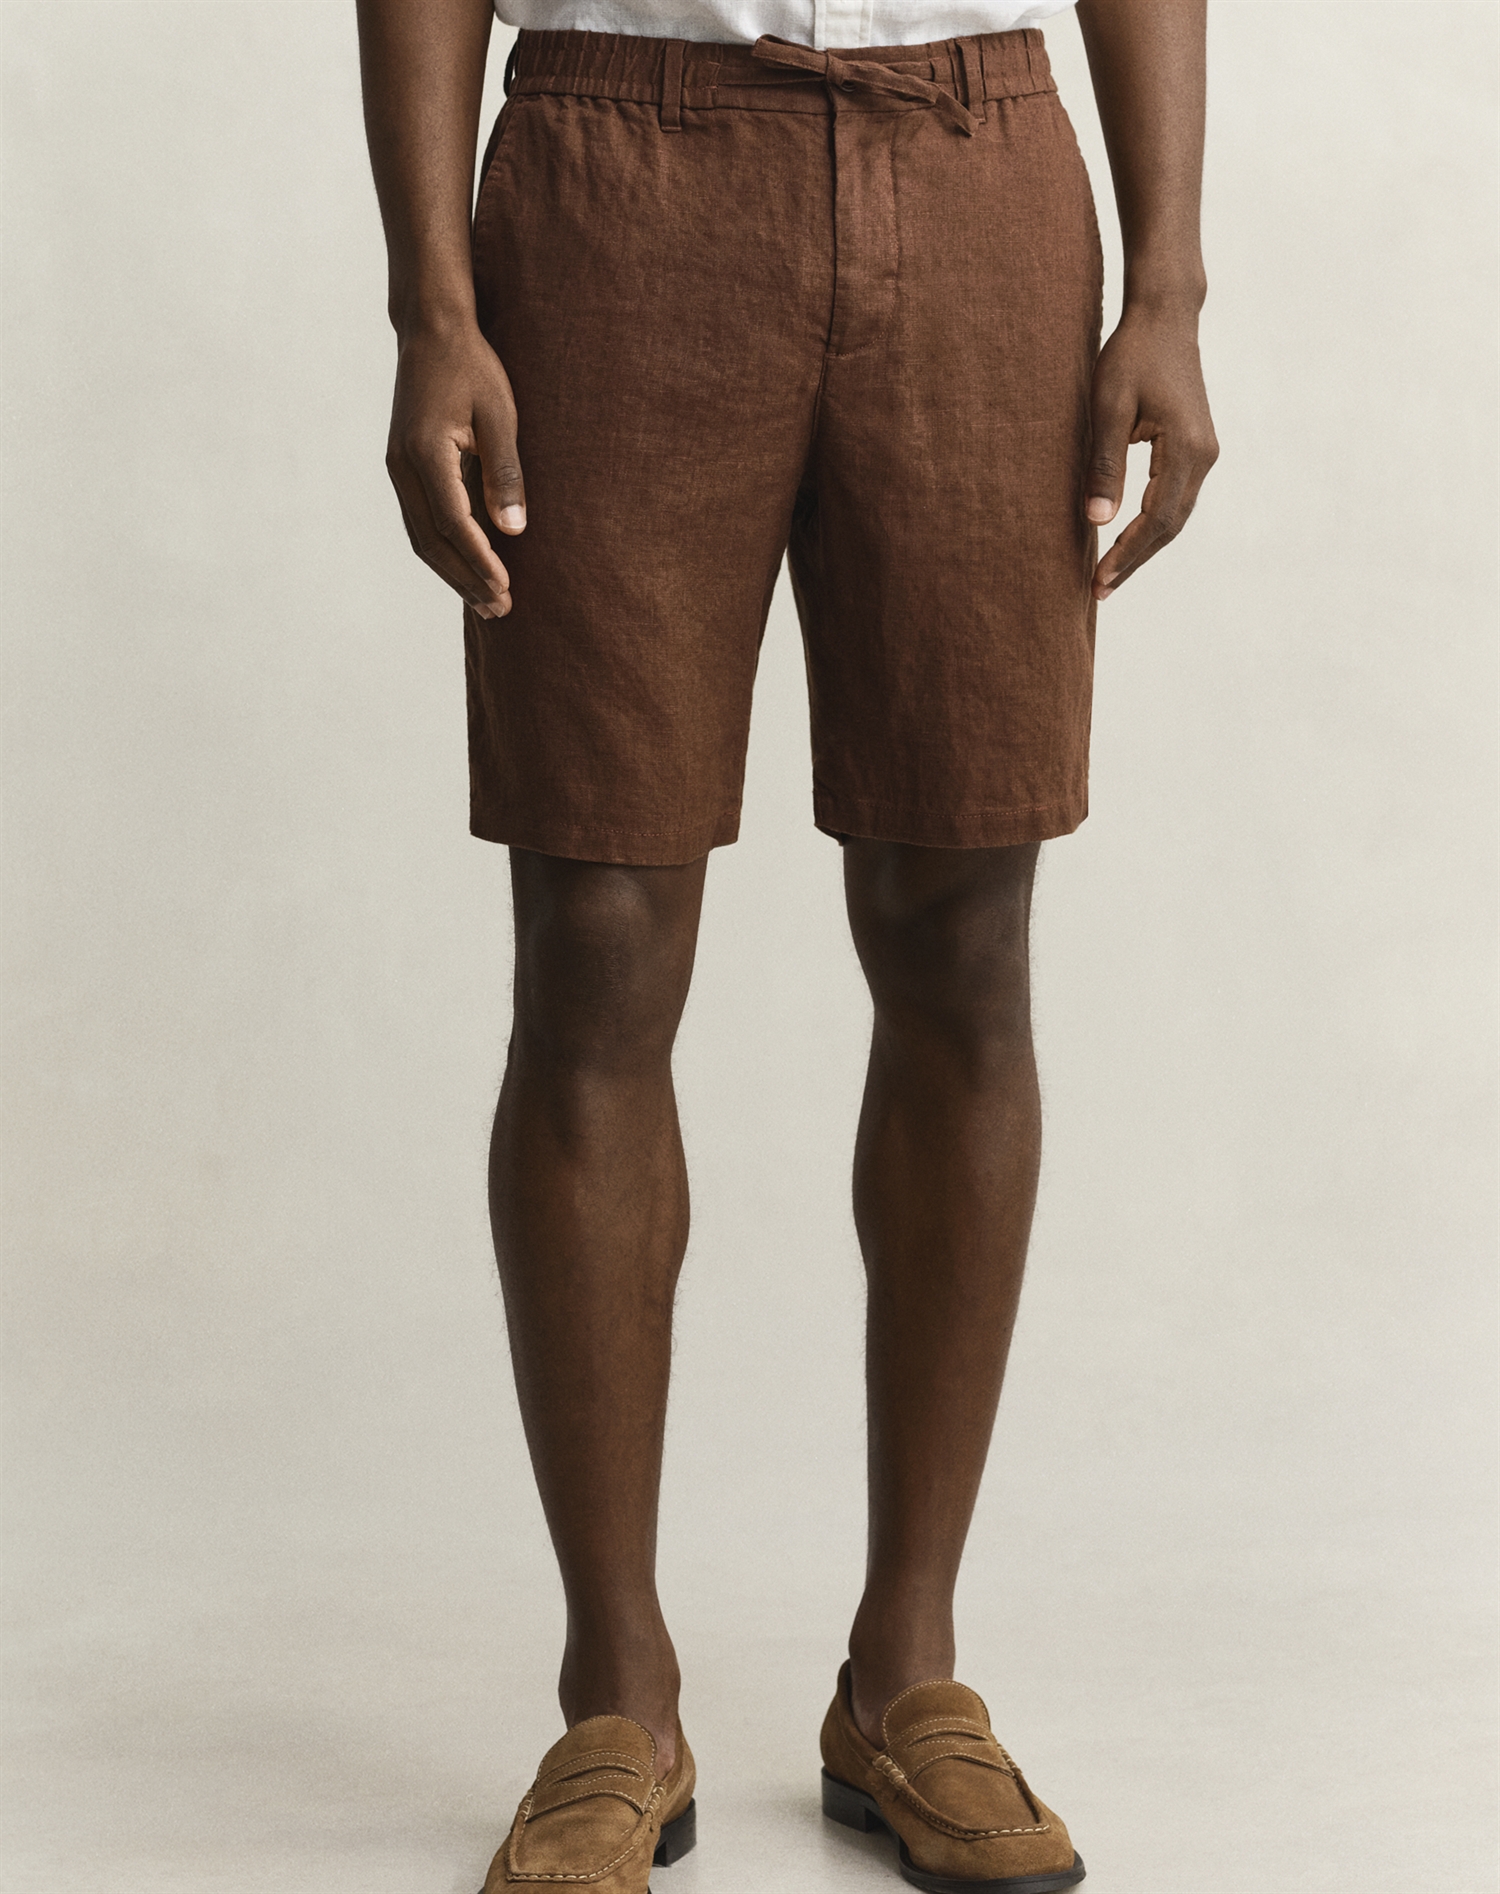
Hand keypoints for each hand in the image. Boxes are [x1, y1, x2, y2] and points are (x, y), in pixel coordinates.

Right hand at [384, 321, 525, 618]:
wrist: (431, 331)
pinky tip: (469, 569)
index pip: (454, 522)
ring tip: (487, 601)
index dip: (480, 560)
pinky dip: (445, 550)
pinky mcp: (403, 469)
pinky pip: (421, 521)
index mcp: (425, 451)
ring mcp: (398, 469)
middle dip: (466, 579)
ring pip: (422, 536)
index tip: (506, 588)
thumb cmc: (472, 367)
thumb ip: (505, 473)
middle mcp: (402, 466)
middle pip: (431, 541)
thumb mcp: (500, 415)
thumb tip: (514, 531)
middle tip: (501, 610)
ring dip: (453, 573)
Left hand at [1083, 303, 1217, 601]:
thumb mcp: (1108, 407)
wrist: (1165, 317)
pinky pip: (1175, 498)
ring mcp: (1205, 452)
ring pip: (1176, 516)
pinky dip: (1152, 525)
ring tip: (1110, 574)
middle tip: (1099, 590)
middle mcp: (1204, 455)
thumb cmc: (1132, 355)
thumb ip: (1104, 465)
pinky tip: (1128, 540)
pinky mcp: (1197, 447)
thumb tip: (1098, 522)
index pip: (1156, 518)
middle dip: (1135, 560)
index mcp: (1186, 448)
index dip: (1127, 554)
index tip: (1099, 580)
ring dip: (1144, 547)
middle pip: (1171, 526)